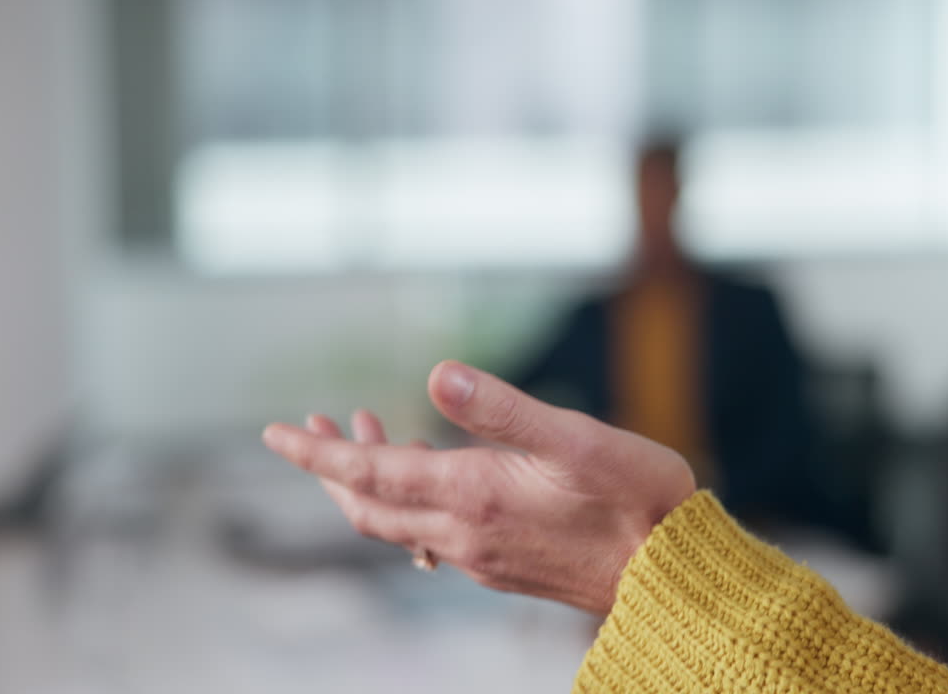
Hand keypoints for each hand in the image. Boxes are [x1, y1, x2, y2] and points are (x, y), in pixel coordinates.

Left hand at [262, 360, 695, 614]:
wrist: (672, 574)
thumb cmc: (635, 498)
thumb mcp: (574, 438)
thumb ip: (500, 407)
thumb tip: (436, 373)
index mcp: (472, 495)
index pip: (370, 473)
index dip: (318, 452)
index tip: (275, 432)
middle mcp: (463, 534)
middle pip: (368, 507)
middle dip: (331, 467)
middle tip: (311, 426)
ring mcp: (480, 556)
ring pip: (397, 524)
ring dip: (369, 482)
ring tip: (367, 430)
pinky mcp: (501, 565)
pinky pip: (431, 536)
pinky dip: (409, 501)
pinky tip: (431, 474)